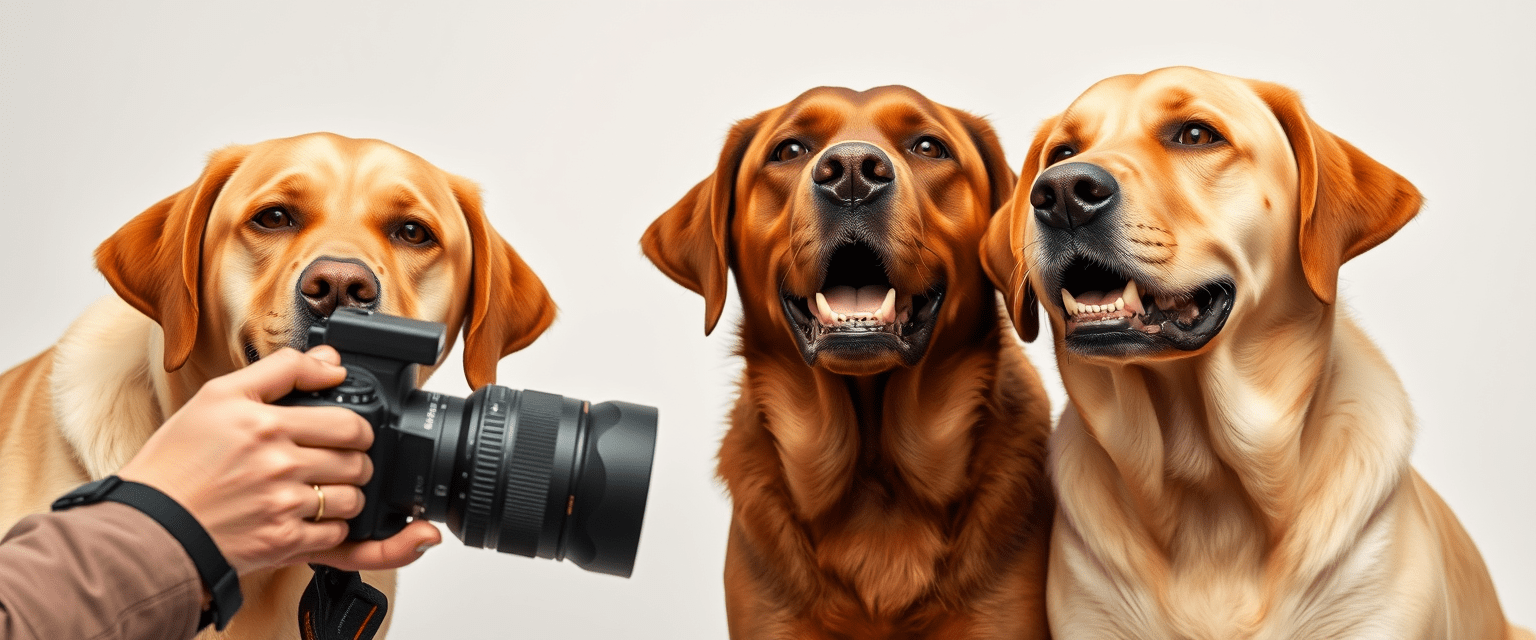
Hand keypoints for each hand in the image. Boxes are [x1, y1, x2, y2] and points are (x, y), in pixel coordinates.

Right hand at [118, 346, 441, 575]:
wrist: (149, 524)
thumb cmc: (177, 461)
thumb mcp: (219, 396)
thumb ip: (283, 369)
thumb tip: (333, 363)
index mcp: (266, 425)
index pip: (349, 424)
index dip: (359, 429)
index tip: (350, 434)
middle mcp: (278, 465)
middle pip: (356, 462)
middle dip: (356, 461)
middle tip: (340, 462)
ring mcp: (281, 506)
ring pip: (351, 499)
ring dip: (347, 495)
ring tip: (325, 490)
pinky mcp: (280, 542)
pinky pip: (335, 534)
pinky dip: (330, 527)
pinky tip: (309, 516)